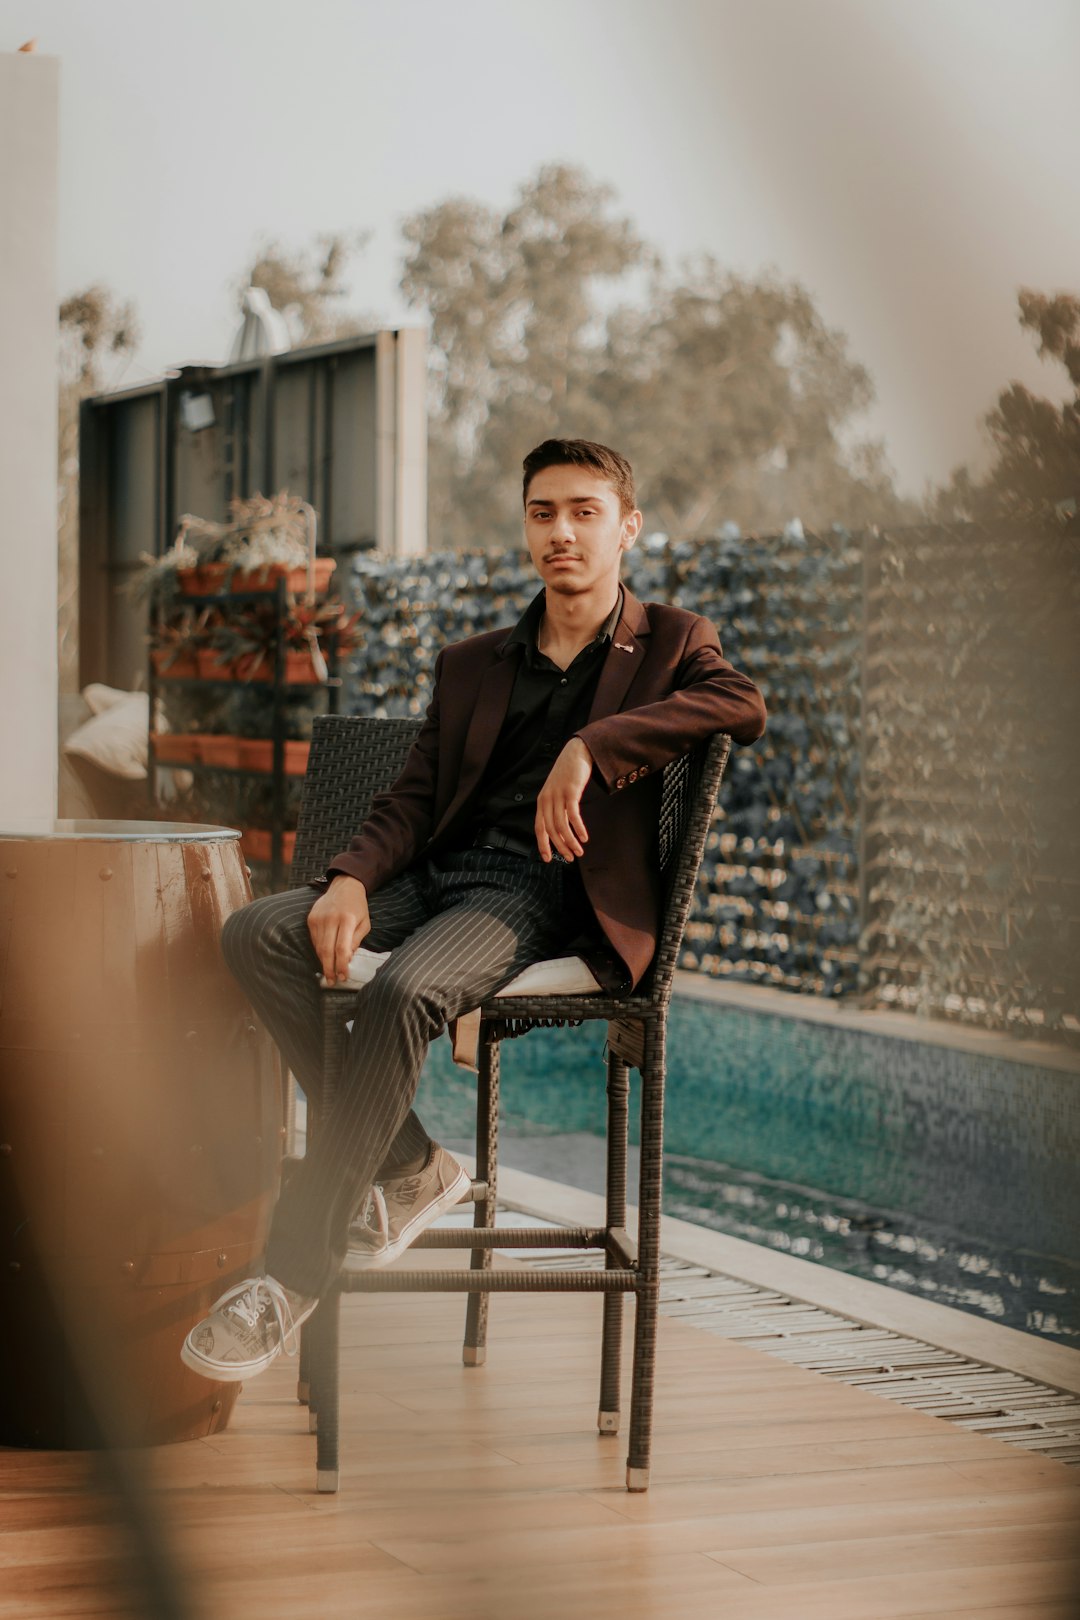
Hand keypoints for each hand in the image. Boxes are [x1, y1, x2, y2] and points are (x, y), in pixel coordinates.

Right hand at [307, 875, 370, 983]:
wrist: (344, 886)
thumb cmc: (358, 907)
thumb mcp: (365, 923)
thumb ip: (356, 941)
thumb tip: (347, 959)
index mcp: (347, 920)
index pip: (342, 948)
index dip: (341, 965)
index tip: (343, 976)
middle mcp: (331, 919)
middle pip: (326, 950)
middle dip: (329, 969)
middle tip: (332, 981)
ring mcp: (319, 918)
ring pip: (318, 947)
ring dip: (324, 962)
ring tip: (329, 973)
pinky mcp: (311, 919)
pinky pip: (314, 940)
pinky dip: (319, 951)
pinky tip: (325, 957)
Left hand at [535, 738, 593, 861]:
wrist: (576, 753)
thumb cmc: (568, 775)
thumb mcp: (557, 792)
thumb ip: (556, 808)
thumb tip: (560, 829)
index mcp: (542, 802)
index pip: (539, 828)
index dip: (543, 845)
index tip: (548, 859)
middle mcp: (547, 800)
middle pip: (550, 830)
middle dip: (560, 847)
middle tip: (569, 858)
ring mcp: (558, 795)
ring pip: (561, 825)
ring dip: (570, 841)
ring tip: (579, 851)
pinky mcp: (570, 792)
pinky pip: (573, 815)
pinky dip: (578, 828)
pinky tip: (584, 836)